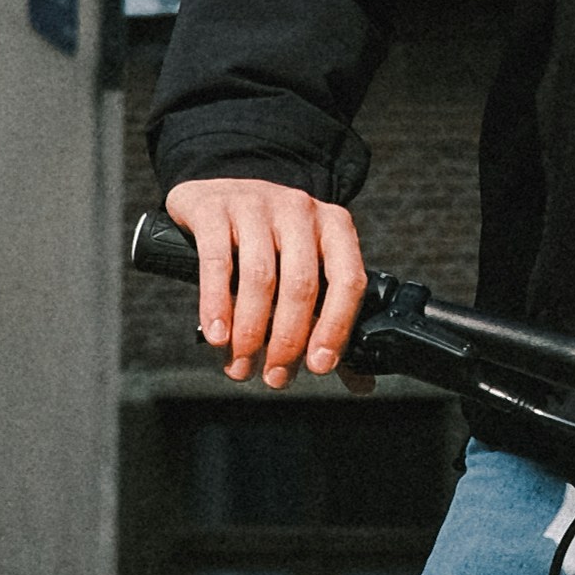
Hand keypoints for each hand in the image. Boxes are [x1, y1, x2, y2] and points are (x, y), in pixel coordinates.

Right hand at [165, 177, 368, 388]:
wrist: (222, 190)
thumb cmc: (272, 241)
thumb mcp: (307, 269)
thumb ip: (330, 322)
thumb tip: (360, 384)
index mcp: (335, 227)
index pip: (348, 281)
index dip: (335, 328)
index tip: (317, 366)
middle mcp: (300, 211)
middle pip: (301, 285)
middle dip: (287, 341)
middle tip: (274, 375)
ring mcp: (256, 204)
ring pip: (259, 277)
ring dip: (250, 332)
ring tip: (240, 365)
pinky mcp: (214, 208)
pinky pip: (216, 262)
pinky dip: (216, 305)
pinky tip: (217, 335)